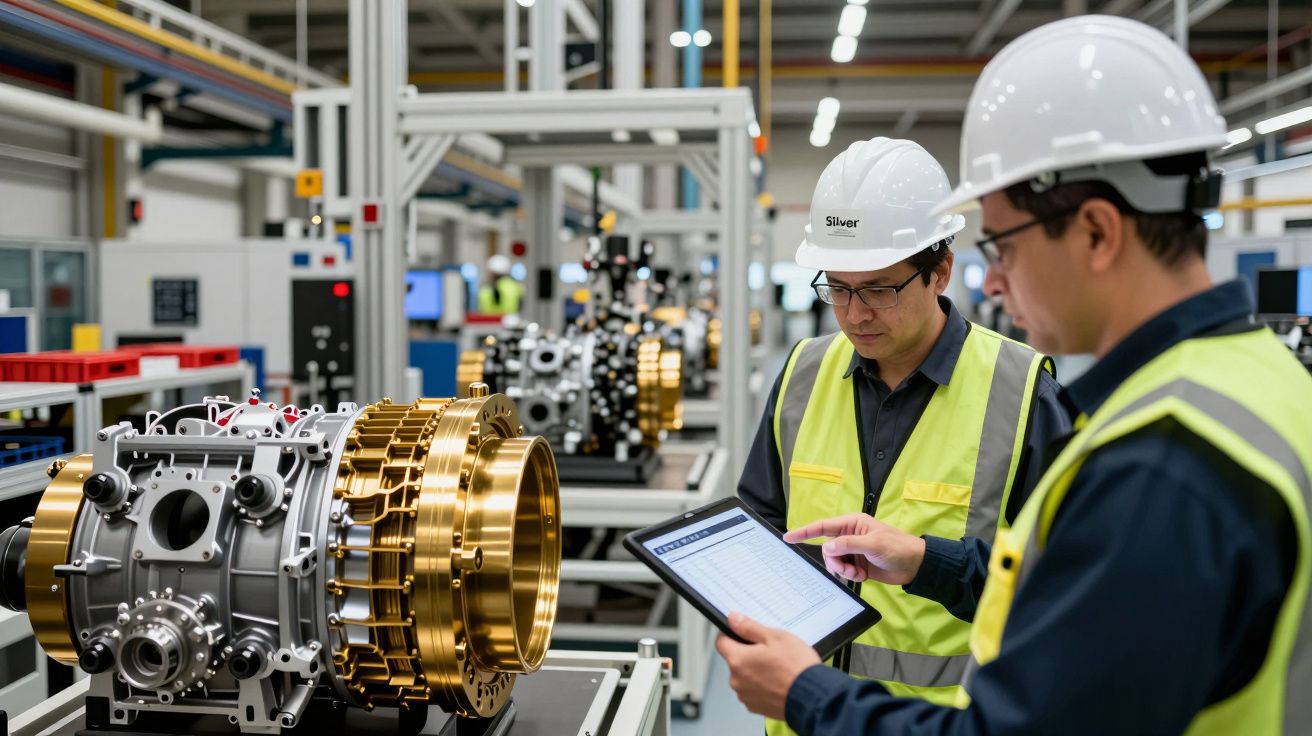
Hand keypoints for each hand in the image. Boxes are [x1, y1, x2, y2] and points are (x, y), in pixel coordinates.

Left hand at [716, 612, 820, 719]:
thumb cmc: (796, 668)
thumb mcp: (775, 637)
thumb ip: (749, 627)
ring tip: (777, 669)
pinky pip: (753, 691)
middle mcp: (736, 680)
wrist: (812, 697)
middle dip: (748, 654)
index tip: (742, 634)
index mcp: (738, 660)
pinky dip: (762, 686)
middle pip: (735, 660)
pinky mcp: (755, 707)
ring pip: (744, 676)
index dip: (731, 634)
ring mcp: (745, 695)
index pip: (720, 642)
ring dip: (755, 671)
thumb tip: (733, 619)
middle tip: (770, 652)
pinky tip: (778, 681)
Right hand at [783, 513, 926, 585]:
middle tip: (846, 569)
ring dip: (843, 570)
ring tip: (858, 573)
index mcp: (852, 524)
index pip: (823, 526)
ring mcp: (853, 551)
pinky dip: (851, 576)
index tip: (789, 537)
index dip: (804, 531)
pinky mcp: (858, 564)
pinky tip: (863, 575)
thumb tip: (828, 547)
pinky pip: (843, 571)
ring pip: (834, 562)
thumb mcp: (873, 544)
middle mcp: (850, 536)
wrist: (915, 566)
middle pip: (827, 549)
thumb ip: (848, 545)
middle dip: (834, 561)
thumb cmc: (898, 547)